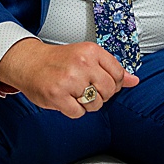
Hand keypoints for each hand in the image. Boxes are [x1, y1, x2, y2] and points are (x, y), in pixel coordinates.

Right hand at [0, 38, 138, 118]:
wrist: (28, 63)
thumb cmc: (58, 61)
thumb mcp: (86, 57)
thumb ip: (111, 69)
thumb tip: (134, 81)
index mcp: (90, 51)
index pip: (118, 74)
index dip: (112, 83)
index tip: (100, 81)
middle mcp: (81, 63)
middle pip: (109, 91)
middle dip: (100, 95)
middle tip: (84, 88)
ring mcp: (69, 80)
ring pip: (95, 104)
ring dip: (86, 104)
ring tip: (73, 92)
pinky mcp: (57, 95)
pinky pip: (79, 113)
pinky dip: (73, 110)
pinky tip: (64, 98)